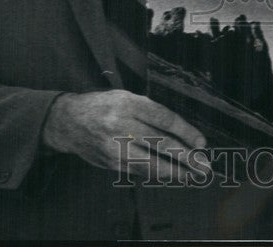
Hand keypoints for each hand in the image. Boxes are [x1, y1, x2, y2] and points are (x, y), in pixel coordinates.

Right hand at [41, 90, 209, 183]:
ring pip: (150, 163)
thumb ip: (150, 112)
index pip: (164, 119)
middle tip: (203, 165)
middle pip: (160, 143)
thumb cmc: (104, 106)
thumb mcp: (126, 97)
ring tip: (192, 175)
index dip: (185, 132)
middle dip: (186, 156)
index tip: (201, 142)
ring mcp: (114, 147)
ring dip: (175, 172)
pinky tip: (171, 175)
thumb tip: (181, 132)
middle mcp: (121, 125)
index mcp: (128, 104)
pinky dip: (157, 174)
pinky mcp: (109, 163)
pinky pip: (138, 170)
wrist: (68, 121)